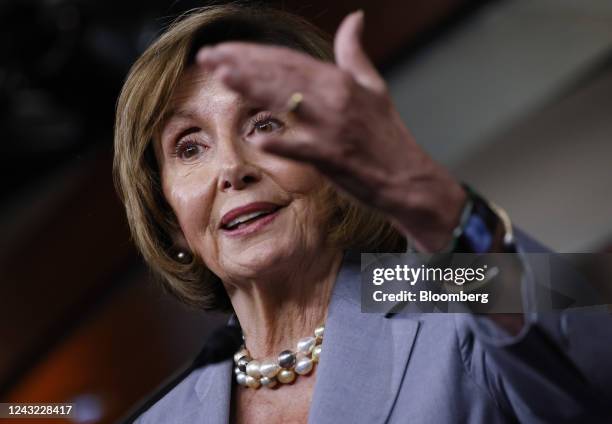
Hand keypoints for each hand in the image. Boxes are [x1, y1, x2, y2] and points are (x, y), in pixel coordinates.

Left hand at [196, 11, 465, 251]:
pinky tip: (256, 138)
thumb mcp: (373, 86)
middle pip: (280, 75)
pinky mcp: (334, 157)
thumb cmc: (387, 134)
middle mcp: (335, 97)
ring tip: (221, 77)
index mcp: (340, 80)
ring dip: (252, 88)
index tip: (223, 49)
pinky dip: (281, 142)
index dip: (253, 53)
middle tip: (207, 57)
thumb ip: (355, 52)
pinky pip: (302, 148)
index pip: (288, 60)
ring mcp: (333, 127)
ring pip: (286, 101)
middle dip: (241, 64)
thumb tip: (355, 18)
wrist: (407, 177)